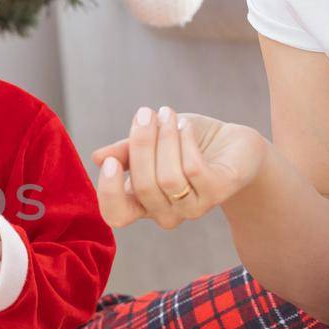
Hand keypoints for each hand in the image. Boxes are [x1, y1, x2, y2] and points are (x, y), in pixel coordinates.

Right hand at [93, 106, 267, 229]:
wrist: (231, 144)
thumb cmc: (186, 143)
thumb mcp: (152, 142)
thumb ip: (126, 152)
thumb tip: (97, 157)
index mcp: (142, 203)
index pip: (117, 215)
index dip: (109, 193)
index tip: (109, 161)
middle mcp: (166, 212)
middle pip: (144, 187)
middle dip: (142, 145)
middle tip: (145, 113)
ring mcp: (193, 207)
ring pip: (169, 178)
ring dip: (166, 138)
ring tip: (168, 114)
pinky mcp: (218, 192)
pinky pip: (194, 169)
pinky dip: (185, 141)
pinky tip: (186, 125)